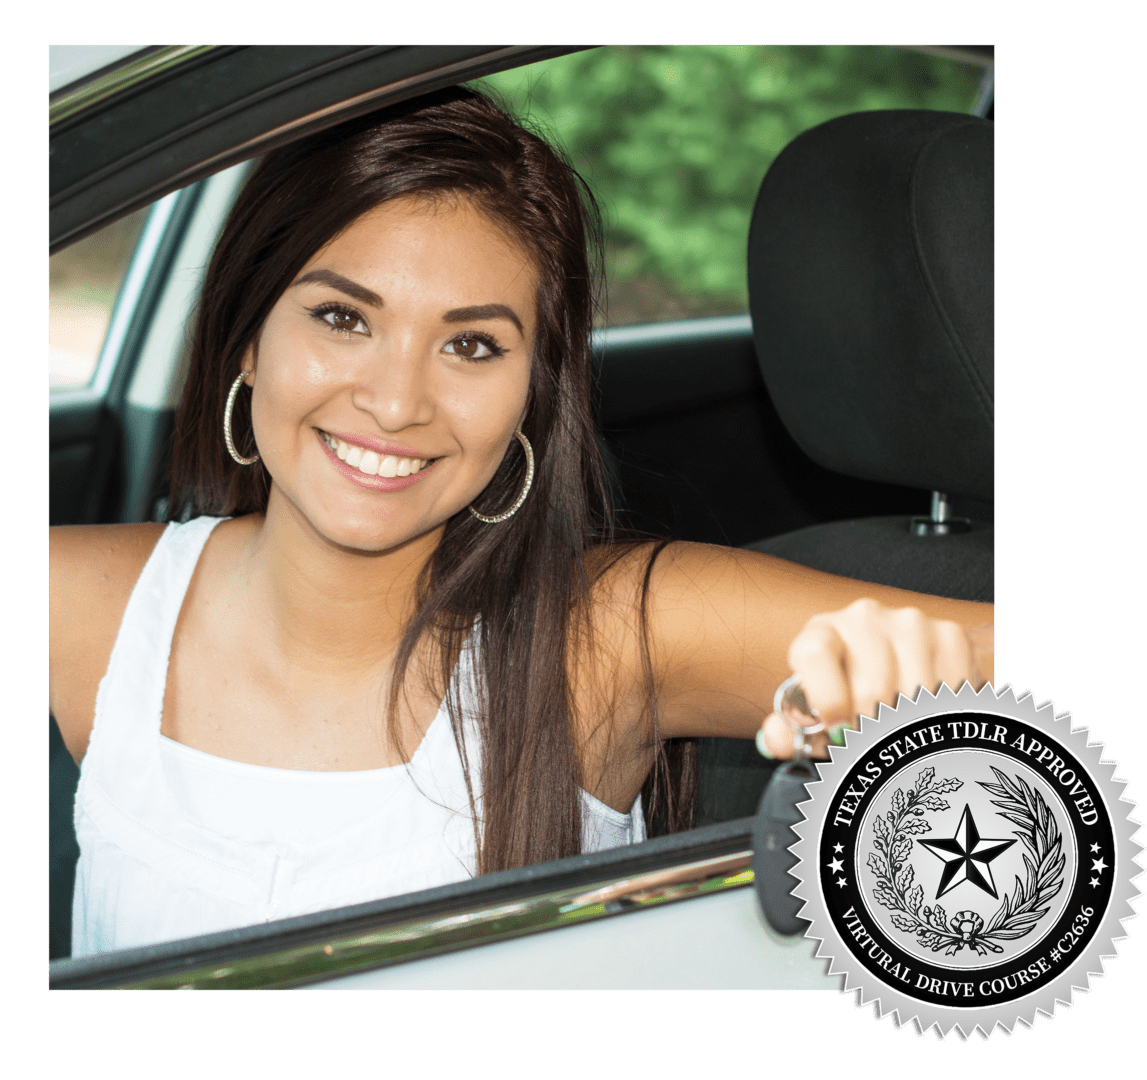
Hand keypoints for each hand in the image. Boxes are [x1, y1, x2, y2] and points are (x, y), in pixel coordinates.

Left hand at [758, 599, 993, 759]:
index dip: (825, 699)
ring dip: (907, 726)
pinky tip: (925, 712)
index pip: (813, 653)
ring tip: (897, 730)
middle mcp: (862, 618)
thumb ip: (790, 732)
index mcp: (820, 632)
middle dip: (870, 729)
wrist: (902, 666)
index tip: (837, 729)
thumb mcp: (816, 711)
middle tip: (872, 743)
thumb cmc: (849, 692)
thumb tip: (775, 738)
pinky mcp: (949, 634)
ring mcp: (909, 622)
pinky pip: (949, 688)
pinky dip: (939, 713)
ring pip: (913, 695)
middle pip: (869, 688)